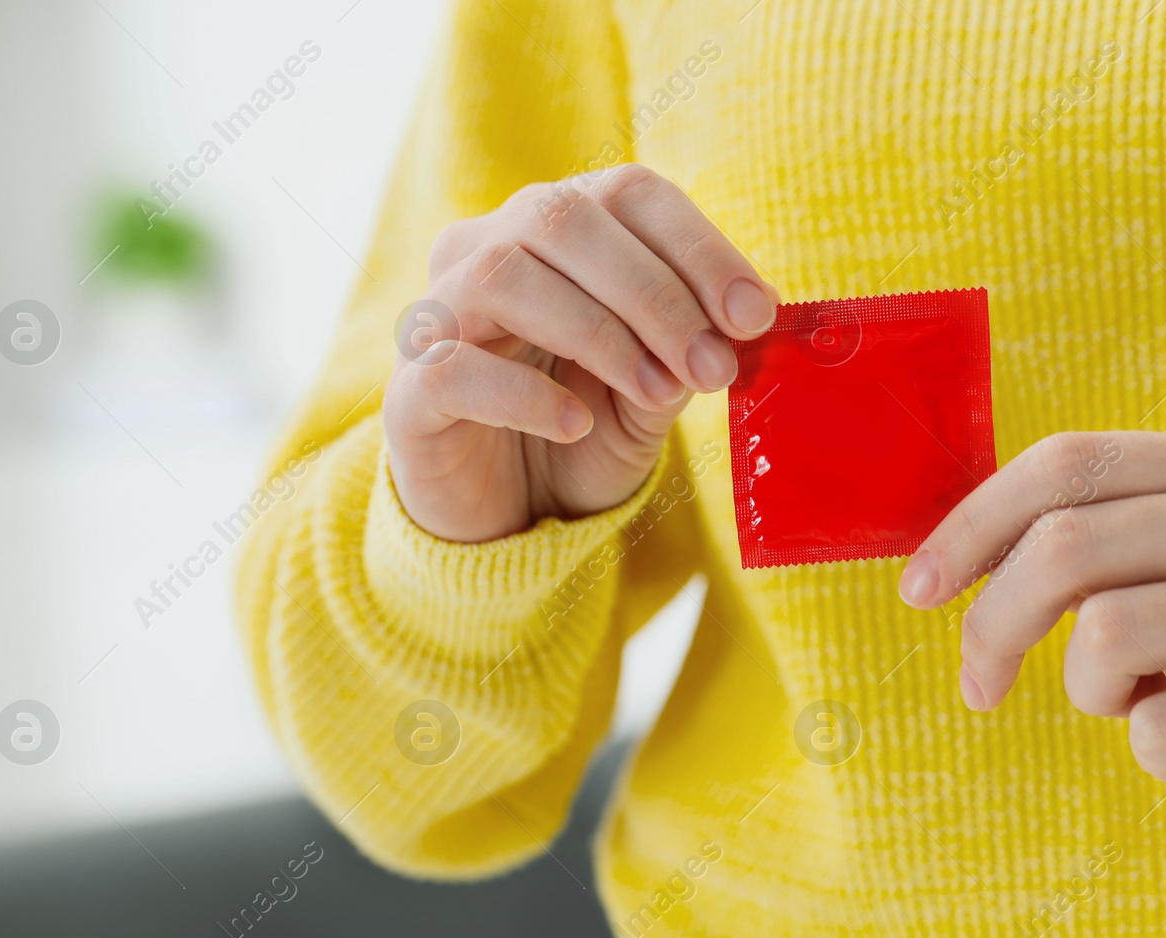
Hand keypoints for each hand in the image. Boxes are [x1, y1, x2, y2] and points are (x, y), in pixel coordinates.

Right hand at [383, 164, 777, 542]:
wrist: (511, 516)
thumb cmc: (585, 433)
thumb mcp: (654, 391)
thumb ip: (689, 348)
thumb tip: (751, 317)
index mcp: (556, 231)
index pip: (626, 193)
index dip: (697, 245)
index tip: (756, 313)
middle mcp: (486, 250)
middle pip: (563, 221)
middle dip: (655, 293)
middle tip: (714, 366)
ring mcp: (439, 316)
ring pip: (503, 276)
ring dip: (600, 334)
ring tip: (659, 394)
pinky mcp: (409, 391)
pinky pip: (454, 368)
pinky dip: (526, 395)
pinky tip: (577, 424)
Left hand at [899, 431, 1165, 801]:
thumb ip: (1095, 530)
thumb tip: (944, 562)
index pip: (1066, 463)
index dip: (972, 524)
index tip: (918, 589)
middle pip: (1066, 548)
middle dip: (991, 624)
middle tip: (978, 680)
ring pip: (1105, 635)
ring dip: (1084, 688)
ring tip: (1123, 696)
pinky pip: (1161, 729)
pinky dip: (1144, 745)